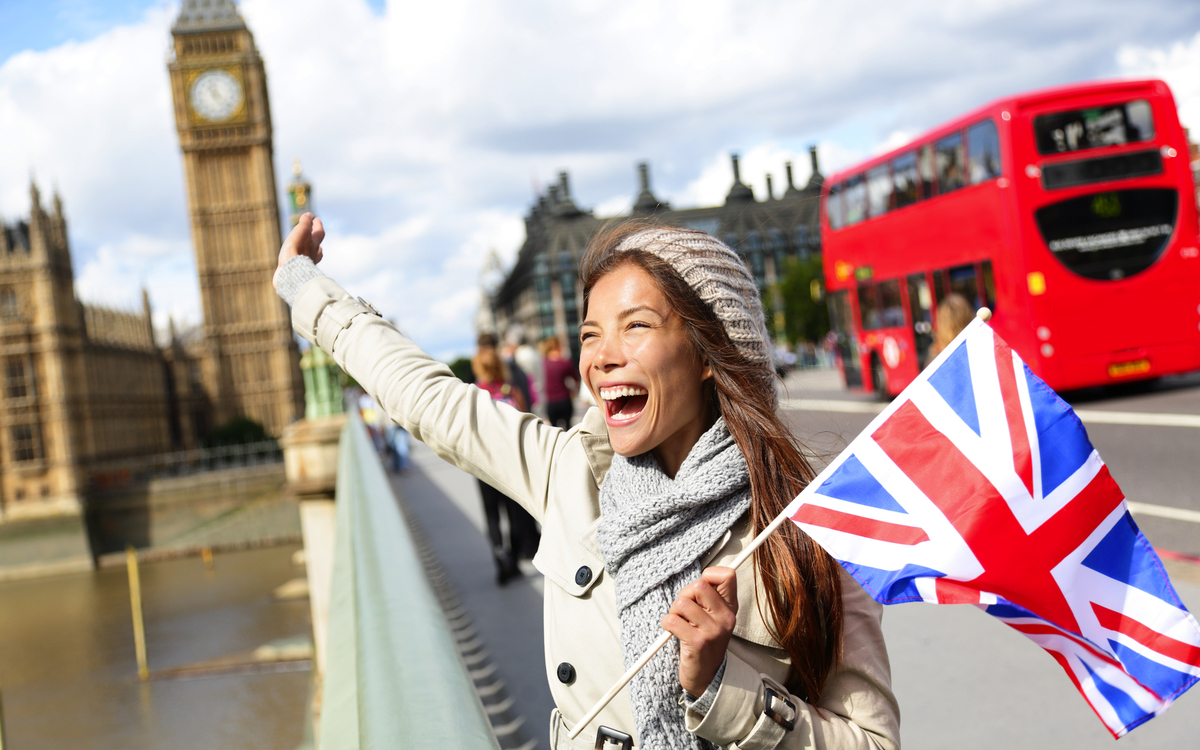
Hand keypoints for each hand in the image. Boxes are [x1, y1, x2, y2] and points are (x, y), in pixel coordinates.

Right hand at [273, 212, 324, 288]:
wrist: (292, 271)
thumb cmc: (296, 249)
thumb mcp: (301, 230)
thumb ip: (306, 222)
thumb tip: (309, 215)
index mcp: (315, 243)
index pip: (319, 231)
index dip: (318, 224)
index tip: (316, 219)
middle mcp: (314, 254)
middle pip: (318, 247)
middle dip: (316, 240)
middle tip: (314, 236)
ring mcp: (308, 264)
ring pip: (313, 257)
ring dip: (311, 252)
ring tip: (309, 250)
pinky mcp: (300, 272)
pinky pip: (302, 265)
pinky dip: (301, 261)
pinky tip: (297, 262)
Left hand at [662, 566, 737, 695]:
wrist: (706, 676)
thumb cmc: (705, 639)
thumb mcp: (715, 616)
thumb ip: (711, 595)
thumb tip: (704, 575)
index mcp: (730, 607)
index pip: (727, 575)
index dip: (708, 576)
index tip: (700, 592)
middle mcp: (725, 617)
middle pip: (698, 585)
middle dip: (684, 595)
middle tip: (685, 611)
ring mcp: (712, 630)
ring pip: (682, 602)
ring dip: (674, 611)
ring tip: (680, 623)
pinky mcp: (697, 642)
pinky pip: (672, 620)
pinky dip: (667, 624)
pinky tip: (674, 632)